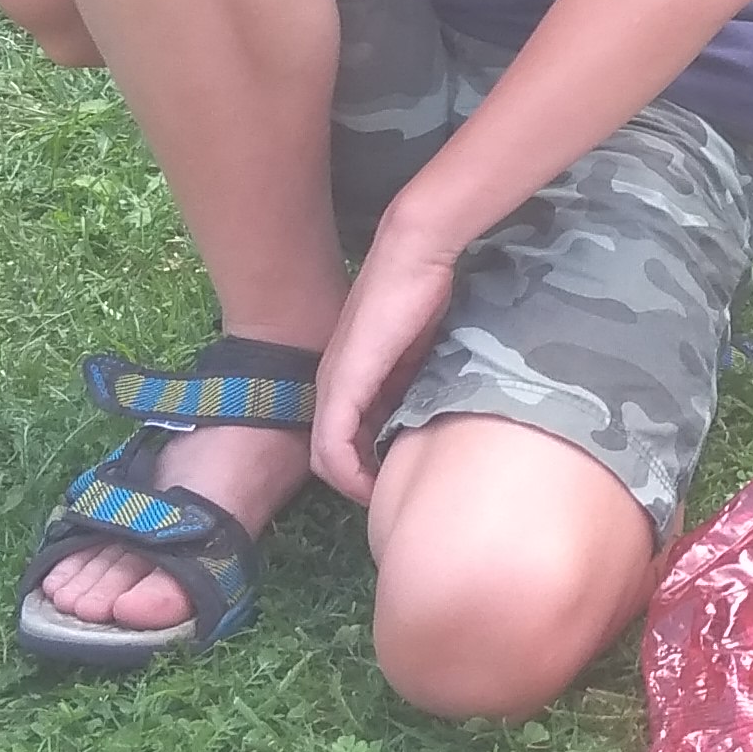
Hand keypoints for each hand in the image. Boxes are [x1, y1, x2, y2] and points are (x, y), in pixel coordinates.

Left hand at [310, 217, 460, 504]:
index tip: (393, 482)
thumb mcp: (418, 353)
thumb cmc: (422, 293)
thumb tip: (426, 415)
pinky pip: (334, 444)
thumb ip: (411, 382)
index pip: (339, 441)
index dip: (362, 470)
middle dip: (356, 482)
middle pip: (327, 457)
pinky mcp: (344, 383)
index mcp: (348, 378)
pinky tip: (376, 482)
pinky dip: (350, 472)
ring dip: (354, 483)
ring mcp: (334, 384)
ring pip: (326, 457)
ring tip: (384, 495)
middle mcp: (332, 384)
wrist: (413, 255)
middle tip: (388, 496)